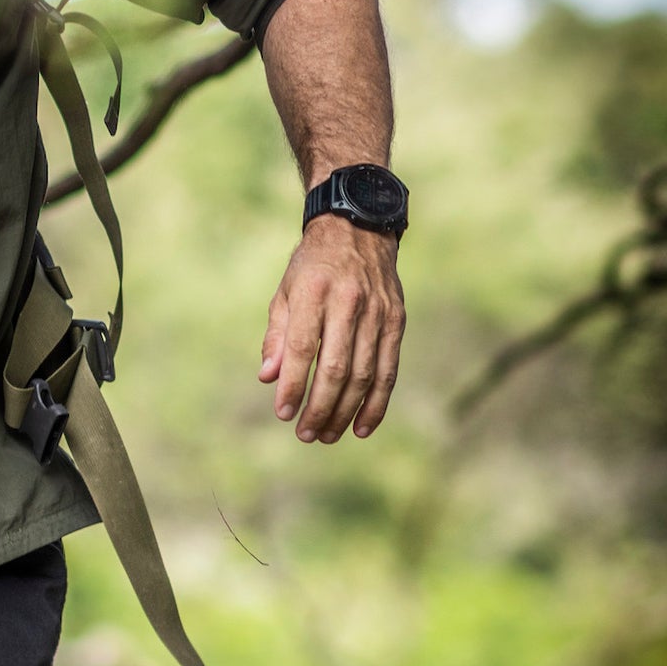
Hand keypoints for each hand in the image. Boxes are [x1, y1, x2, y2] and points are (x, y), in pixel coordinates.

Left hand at [259, 216, 405, 443]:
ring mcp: (378, 313)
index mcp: (314, 292)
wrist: (359, 230)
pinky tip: (361, 427)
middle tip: (305, 435)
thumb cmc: (313, 267)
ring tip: (327, 435)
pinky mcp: (397, 321)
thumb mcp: (286, 292)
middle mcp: (348, 302)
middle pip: (335, 367)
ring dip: (345, 412)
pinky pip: (388, 371)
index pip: (303, 349)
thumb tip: (269, 379)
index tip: (282, 413)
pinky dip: (376, 404)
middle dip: (319, 408)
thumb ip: (277, 336)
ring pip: (363, 375)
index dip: (293, 385)